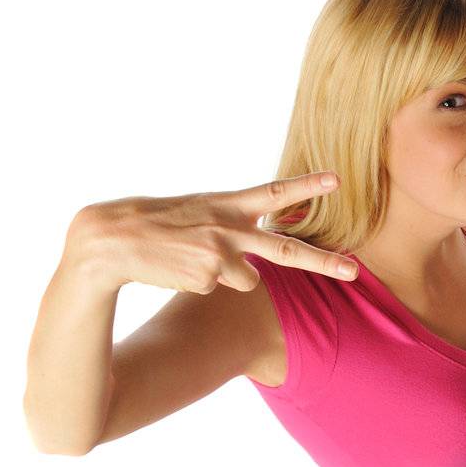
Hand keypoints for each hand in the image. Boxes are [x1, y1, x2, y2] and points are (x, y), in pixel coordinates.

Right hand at [65, 172, 359, 295]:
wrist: (111, 240)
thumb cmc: (154, 228)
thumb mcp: (196, 216)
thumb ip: (231, 227)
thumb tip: (259, 266)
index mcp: (225, 205)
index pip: (273, 192)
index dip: (307, 185)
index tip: (337, 177)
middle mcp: (229, 226)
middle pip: (287, 249)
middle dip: (324, 262)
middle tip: (354, 270)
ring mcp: (220, 251)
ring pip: (247, 280)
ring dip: (223, 277)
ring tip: (189, 260)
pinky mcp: (208, 275)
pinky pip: (216, 289)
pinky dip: (199, 285)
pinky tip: (176, 270)